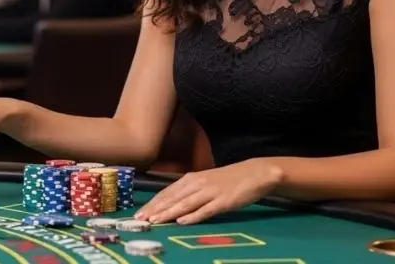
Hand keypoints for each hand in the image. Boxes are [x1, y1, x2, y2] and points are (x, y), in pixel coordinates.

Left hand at [134, 160, 283, 224]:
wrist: (254, 173)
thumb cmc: (228, 179)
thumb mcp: (205, 182)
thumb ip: (190, 191)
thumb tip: (172, 203)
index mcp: (192, 178)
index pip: (167, 192)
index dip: (153, 203)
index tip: (139, 212)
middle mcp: (198, 183)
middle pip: (173, 198)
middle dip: (155, 209)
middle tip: (140, 219)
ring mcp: (210, 192)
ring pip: (185, 204)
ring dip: (168, 213)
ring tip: (155, 221)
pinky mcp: (223, 201)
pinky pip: (206, 210)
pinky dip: (193, 216)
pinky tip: (183, 222)